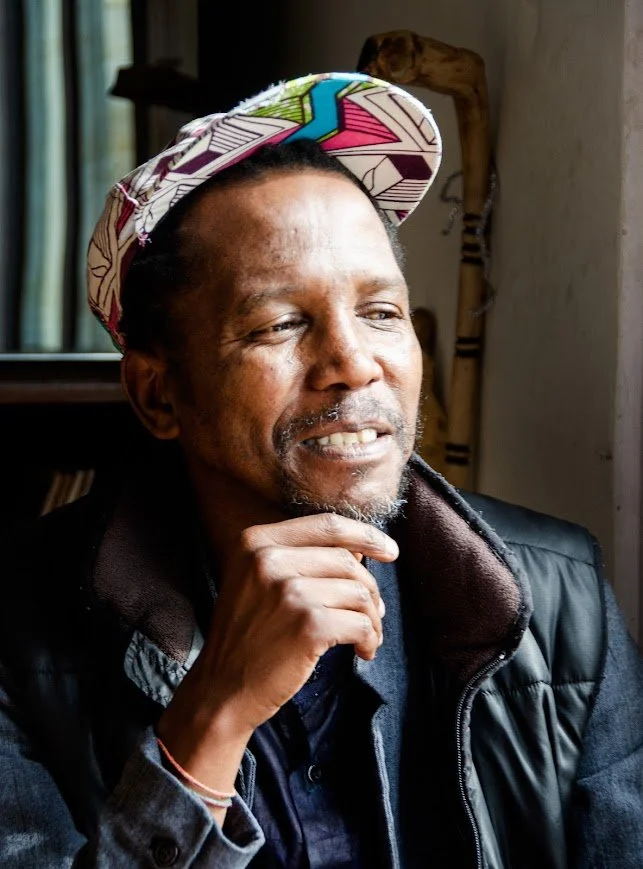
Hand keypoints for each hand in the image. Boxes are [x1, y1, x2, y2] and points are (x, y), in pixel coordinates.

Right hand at [157, 513, 397, 800]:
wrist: (221, 690)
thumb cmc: (247, 636)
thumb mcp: (257, 581)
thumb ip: (300, 557)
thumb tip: (362, 549)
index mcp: (256, 541)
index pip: (327, 526)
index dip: (366, 535)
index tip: (390, 550)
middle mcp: (268, 560)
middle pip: (347, 561)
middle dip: (370, 589)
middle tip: (375, 612)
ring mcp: (288, 592)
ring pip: (359, 593)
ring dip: (373, 618)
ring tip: (366, 637)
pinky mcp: (307, 626)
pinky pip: (361, 624)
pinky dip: (370, 639)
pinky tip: (363, 651)